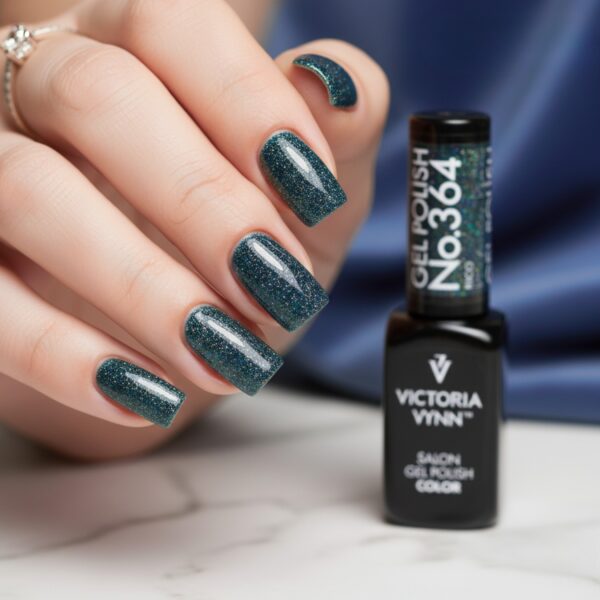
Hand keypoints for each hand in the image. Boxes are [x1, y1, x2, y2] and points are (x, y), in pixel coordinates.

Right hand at [0, 0, 388, 457]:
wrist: (168, 328)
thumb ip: (332, 137)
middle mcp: (47, 90)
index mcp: (135, 53)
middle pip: (96, 97)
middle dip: (201, 203)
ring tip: (226, 355)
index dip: (247, 102)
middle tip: (274, 286)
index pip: (170, 21)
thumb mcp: (303, 196)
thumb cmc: (239, 245)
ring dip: (143, 288)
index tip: (315, 192)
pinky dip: (65, 357)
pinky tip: (146, 396)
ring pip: (28, 192)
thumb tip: (344, 89)